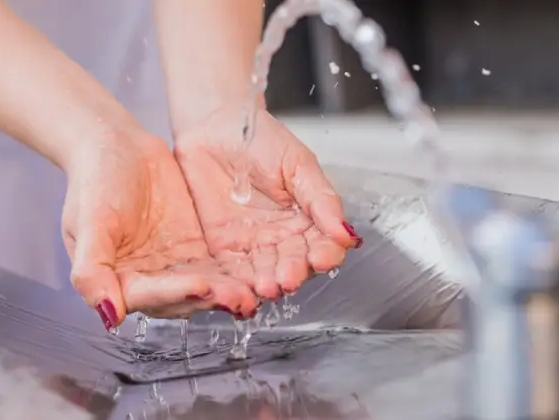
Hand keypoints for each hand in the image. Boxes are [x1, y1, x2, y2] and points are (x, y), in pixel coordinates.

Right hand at [61, 126, 257, 329]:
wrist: (117, 145)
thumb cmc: (94, 180)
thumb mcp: (87, 221)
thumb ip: (91, 269)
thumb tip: (108, 314)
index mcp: (117, 280)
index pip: (149, 296)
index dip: (175, 293)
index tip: (201, 286)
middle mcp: (147, 279)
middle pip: (181, 297)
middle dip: (210, 298)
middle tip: (239, 297)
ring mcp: (173, 265)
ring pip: (204, 287)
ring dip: (226, 292)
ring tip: (252, 293)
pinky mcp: (195, 249)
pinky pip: (217, 267)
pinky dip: (234, 274)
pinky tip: (254, 276)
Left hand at [173, 105, 362, 300]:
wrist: (213, 126)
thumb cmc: (258, 138)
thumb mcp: (298, 163)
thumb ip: (320, 198)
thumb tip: (345, 232)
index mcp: (308, 218)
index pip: (323, 244)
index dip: (325, 254)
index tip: (321, 257)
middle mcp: (283, 236)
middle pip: (295, 264)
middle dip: (293, 272)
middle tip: (289, 277)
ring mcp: (254, 244)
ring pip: (266, 273)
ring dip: (268, 283)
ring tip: (267, 286)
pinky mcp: (223, 247)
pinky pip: (233, 271)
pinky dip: (238, 284)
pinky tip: (243, 290)